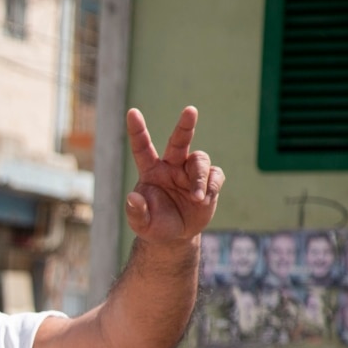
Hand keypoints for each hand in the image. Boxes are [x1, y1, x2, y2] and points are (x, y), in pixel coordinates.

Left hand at [125, 106, 225, 246]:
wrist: (176, 236)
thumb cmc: (154, 224)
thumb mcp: (141, 223)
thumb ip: (136, 211)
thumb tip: (133, 198)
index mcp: (151, 171)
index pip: (142, 148)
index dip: (137, 131)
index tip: (132, 112)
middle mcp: (171, 166)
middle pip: (179, 141)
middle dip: (185, 126)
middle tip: (190, 110)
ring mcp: (190, 172)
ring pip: (199, 161)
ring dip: (199, 178)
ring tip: (197, 198)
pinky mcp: (209, 181)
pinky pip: (215, 175)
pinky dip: (211, 186)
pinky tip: (204, 199)